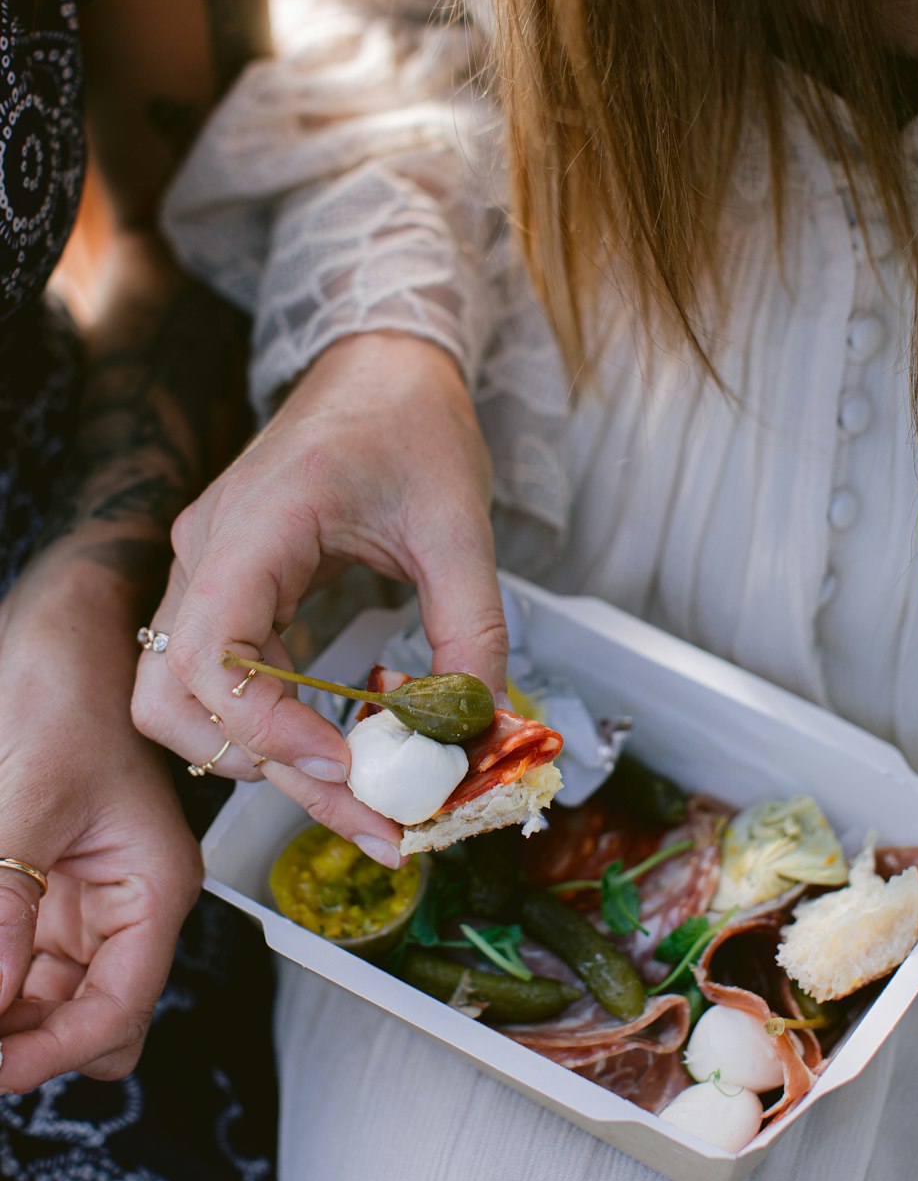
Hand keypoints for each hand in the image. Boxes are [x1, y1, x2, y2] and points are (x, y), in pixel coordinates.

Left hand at [0, 541, 201, 1091]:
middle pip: (88, 1023)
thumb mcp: (29, 790)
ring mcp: (82, 897)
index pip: (116, 1010)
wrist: (65, 623)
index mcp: (152, 884)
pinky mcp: (42, 885)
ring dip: (6, 1011)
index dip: (49, 1054)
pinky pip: (19, 960)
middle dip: (27, 1045)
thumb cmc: (72, 681)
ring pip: (47, 1002)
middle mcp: (124, 903)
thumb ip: (6, 900)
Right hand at [131, 333, 507, 865]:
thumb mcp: (459, 525)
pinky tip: (351, 752)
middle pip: (177, 699)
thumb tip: (477, 729)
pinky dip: (280, 729)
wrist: (383, 366)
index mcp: (254, 524)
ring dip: (268, 762)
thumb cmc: (411, 421)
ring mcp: (212, 572)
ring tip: (367, 800)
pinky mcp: (233, 589)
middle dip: (267, 771)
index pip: (206, 653)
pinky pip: (229, 680)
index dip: (264, 728)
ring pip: (190, 703)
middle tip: (370, 813)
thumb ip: (472, 629)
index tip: (346, 764)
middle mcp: (210, 554)